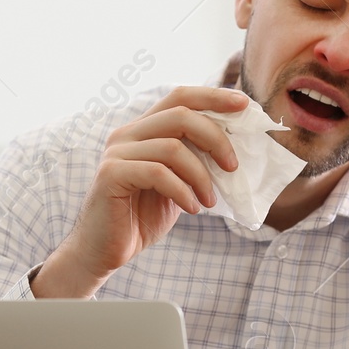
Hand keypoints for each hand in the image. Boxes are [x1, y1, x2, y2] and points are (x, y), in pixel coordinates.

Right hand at [31, 86, 247, 297]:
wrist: (104, 250)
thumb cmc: (141, 217)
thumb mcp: (177, 184)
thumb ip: (195, 161)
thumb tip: (236, 148)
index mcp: (143, 129)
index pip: (180, 97)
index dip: (213, 97)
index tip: (244, 105)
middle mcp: (127, 133)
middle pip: (180, 115)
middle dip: (215, 138)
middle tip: (233, 167)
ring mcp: (116, 152)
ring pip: (173, 147)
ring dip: (201, 175)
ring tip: (209, 200)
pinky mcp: (111, 175)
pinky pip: (158, 173)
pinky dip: (183, 191)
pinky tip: (192, 208)